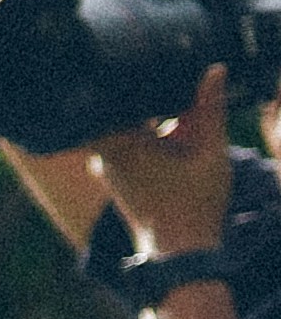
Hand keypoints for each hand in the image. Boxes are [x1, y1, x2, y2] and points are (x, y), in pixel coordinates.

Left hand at [97, 74, 246, 266]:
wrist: (180, 252)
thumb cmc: (197, 205)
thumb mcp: (211, 153)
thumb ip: (212, 109)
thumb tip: (214, 70)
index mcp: (121, 145)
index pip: (113, 97)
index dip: (131, 78)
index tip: (146, 67)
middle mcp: (104, 154)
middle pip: (119, 110)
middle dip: (145, 99)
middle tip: (174, 105)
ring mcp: (104, 165)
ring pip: (122, 127)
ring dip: (148, 120)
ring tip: (175, 126)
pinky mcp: (111, 173)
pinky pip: (123, 143)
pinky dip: (144, 136)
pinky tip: (171, 138)